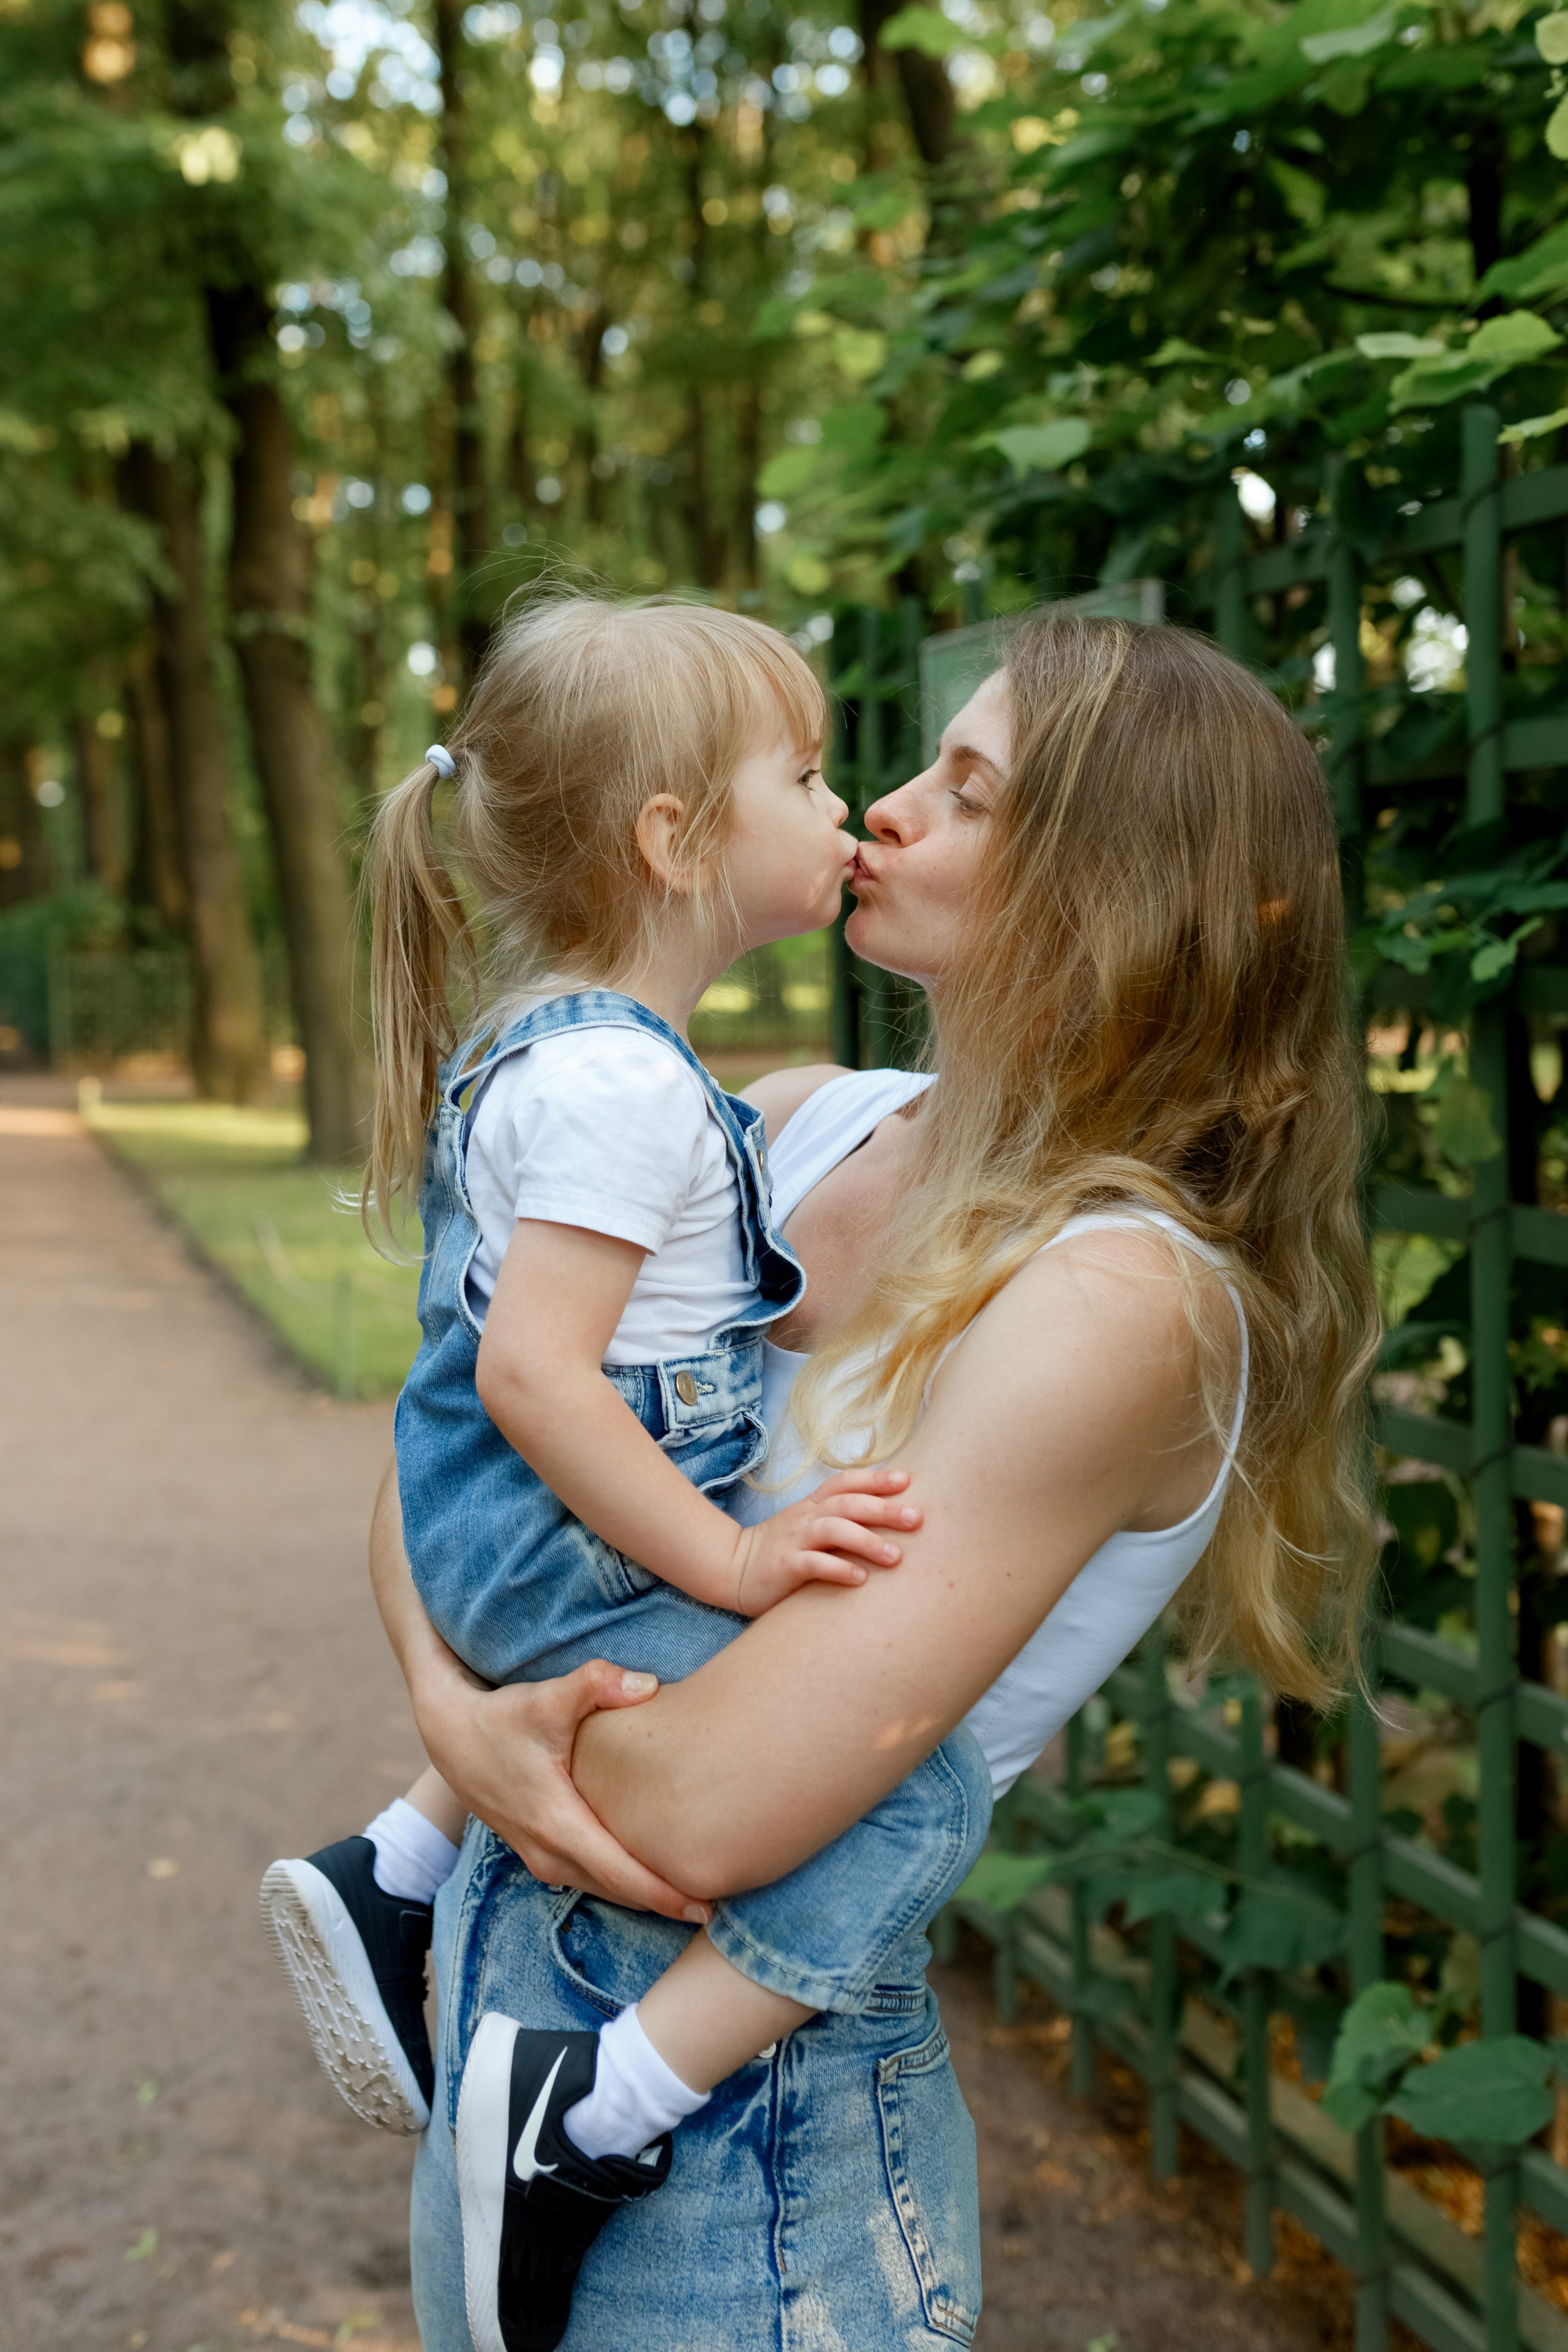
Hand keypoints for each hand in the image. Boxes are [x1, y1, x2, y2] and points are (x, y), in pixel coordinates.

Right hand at [416, 1656, 710, 1924]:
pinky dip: (620, 1882)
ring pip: (603, 1888)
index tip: (707, 1908)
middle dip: (665, 1902)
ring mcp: (540, 1857)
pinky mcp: (538, 1850)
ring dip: (643, 1895)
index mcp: (558, 1824)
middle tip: (719, 1908)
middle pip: (618, 1890)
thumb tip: (648, 1685)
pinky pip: (588, 1878)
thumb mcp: (546, 1698)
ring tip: (694, 1898)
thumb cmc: (502, 1717)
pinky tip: (650, 1876)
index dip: (664, 1894)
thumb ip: (596, 1685)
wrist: (450, 1733)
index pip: (620, 1874)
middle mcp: (549, 1852)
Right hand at [730, 1466, 920, 1615]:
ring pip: (833, 1531)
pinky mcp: (785, 1567)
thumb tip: (888, 1517)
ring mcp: (794, 1540)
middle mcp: (806, 1518)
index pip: (846, 1482)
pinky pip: (813, 1564)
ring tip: (896, 1556)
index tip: (908, 1480)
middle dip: (884, 1508)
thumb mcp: (809, 1526)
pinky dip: (838, 1569)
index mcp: (813, 1505)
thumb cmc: (782, 1549)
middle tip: (917, 1518)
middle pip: (847, 1503)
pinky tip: (861, 1579)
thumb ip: (840, 1519)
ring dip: (867, 1541)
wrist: (732, 1568)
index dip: (875, 1478)